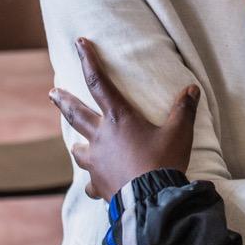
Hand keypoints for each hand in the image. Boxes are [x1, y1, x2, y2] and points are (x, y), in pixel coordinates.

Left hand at [51, 38, 199, 200]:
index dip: (89, 60)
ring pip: (79, 150)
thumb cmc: (163, 162)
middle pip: (76, 114)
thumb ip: (184, 110)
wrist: (151, 200)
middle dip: (63, 101)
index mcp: (119, 119)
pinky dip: (92, 181)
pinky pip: (90, 182)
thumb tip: (192, 89)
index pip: (99, 82)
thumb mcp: (179, 133)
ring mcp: (96, 162)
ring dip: (77, 145)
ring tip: (74, 145)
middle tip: (51, 93)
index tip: (79, 43)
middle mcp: (101, 137)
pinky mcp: (99, 185)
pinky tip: (94, 184)